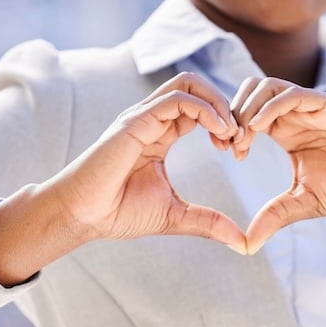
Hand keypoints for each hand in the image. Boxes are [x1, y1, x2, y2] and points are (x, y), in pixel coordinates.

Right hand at [50, 72, 245, 251]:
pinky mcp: (135, 122)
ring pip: (188, 83)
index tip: (237, 150)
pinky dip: (205, 110)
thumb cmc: (118, 213)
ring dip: (218, 103)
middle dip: (226, 105)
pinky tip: (219, 132)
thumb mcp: (175, 216)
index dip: (224, 122)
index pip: (199, 109)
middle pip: (196, 86)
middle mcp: (151, 119)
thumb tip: (243, 243)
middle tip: (238, 139)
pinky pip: (176, 100)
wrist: (82, 216)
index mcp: (160, 134)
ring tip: (230, 133)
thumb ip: (209, 222)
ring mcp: (142, 117)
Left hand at [230, 77, 325, 253]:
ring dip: (247, 107)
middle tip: (229, 143)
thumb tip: (245, 245)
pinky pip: (293, 94)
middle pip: (249, 92)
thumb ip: (274, 217)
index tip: (228, 153)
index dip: (230, 129)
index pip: (246, 114)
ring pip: (266, 86)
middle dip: (232, 114)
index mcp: (286, 132)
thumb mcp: (305, 203)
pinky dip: (270, 106)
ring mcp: (312, 107)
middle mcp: (296, 115)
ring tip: (243, 137)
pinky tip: (259, 128)